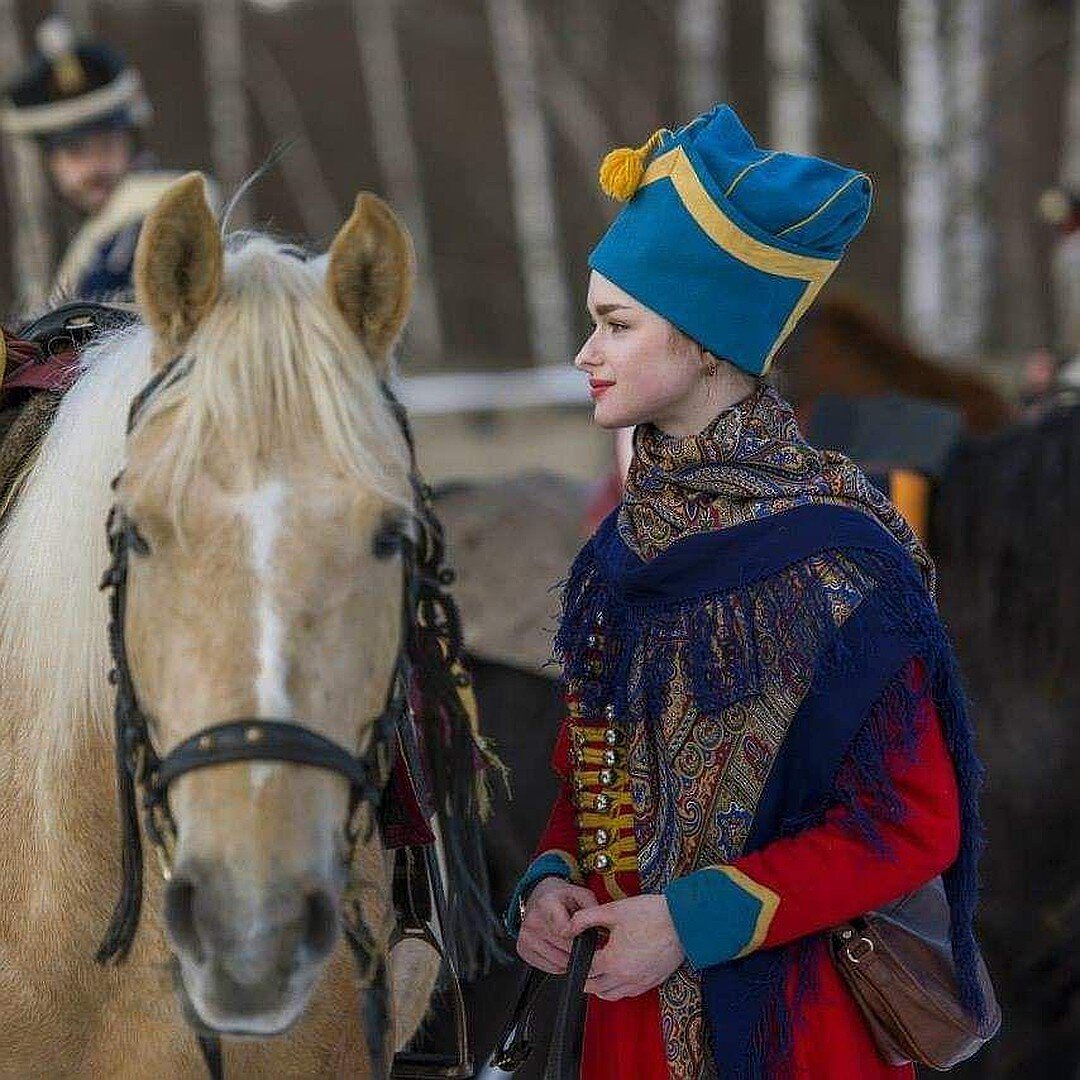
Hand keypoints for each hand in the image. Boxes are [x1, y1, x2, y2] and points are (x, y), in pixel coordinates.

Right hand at [517, 877, 598, 973]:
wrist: (539, 897)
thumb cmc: (562, 898)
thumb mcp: (581, 894)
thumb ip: (592, 908)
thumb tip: (596, 927)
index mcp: (546, 903)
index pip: (564, 931)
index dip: (578, 936)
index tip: (582, 934)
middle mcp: (532, 920)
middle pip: (563, 948)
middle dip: (579, 948)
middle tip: (584, 941)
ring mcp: (525, 936)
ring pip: (558, 962)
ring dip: (570, 958)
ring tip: (573, 945)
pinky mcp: (523, 950)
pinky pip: (549, 968)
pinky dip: (560, 964)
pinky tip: (561, 950)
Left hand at [568, 895, 684, 999]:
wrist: (683, 922)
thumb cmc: (651, 914)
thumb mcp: (613, 910)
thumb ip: (586, 919)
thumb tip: (567, 927)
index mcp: (613, 961)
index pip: (584, 969)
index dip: (573, 961)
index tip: (569, 955)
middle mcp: (625, 978)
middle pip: (594, 987)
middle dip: (583, 977)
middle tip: (577, 965)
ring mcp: (639, 983)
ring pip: (611, 995)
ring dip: (599, 985)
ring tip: (595, 970)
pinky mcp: (651, 983)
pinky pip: (628, 993)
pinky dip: (617, 987)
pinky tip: (616, 972)